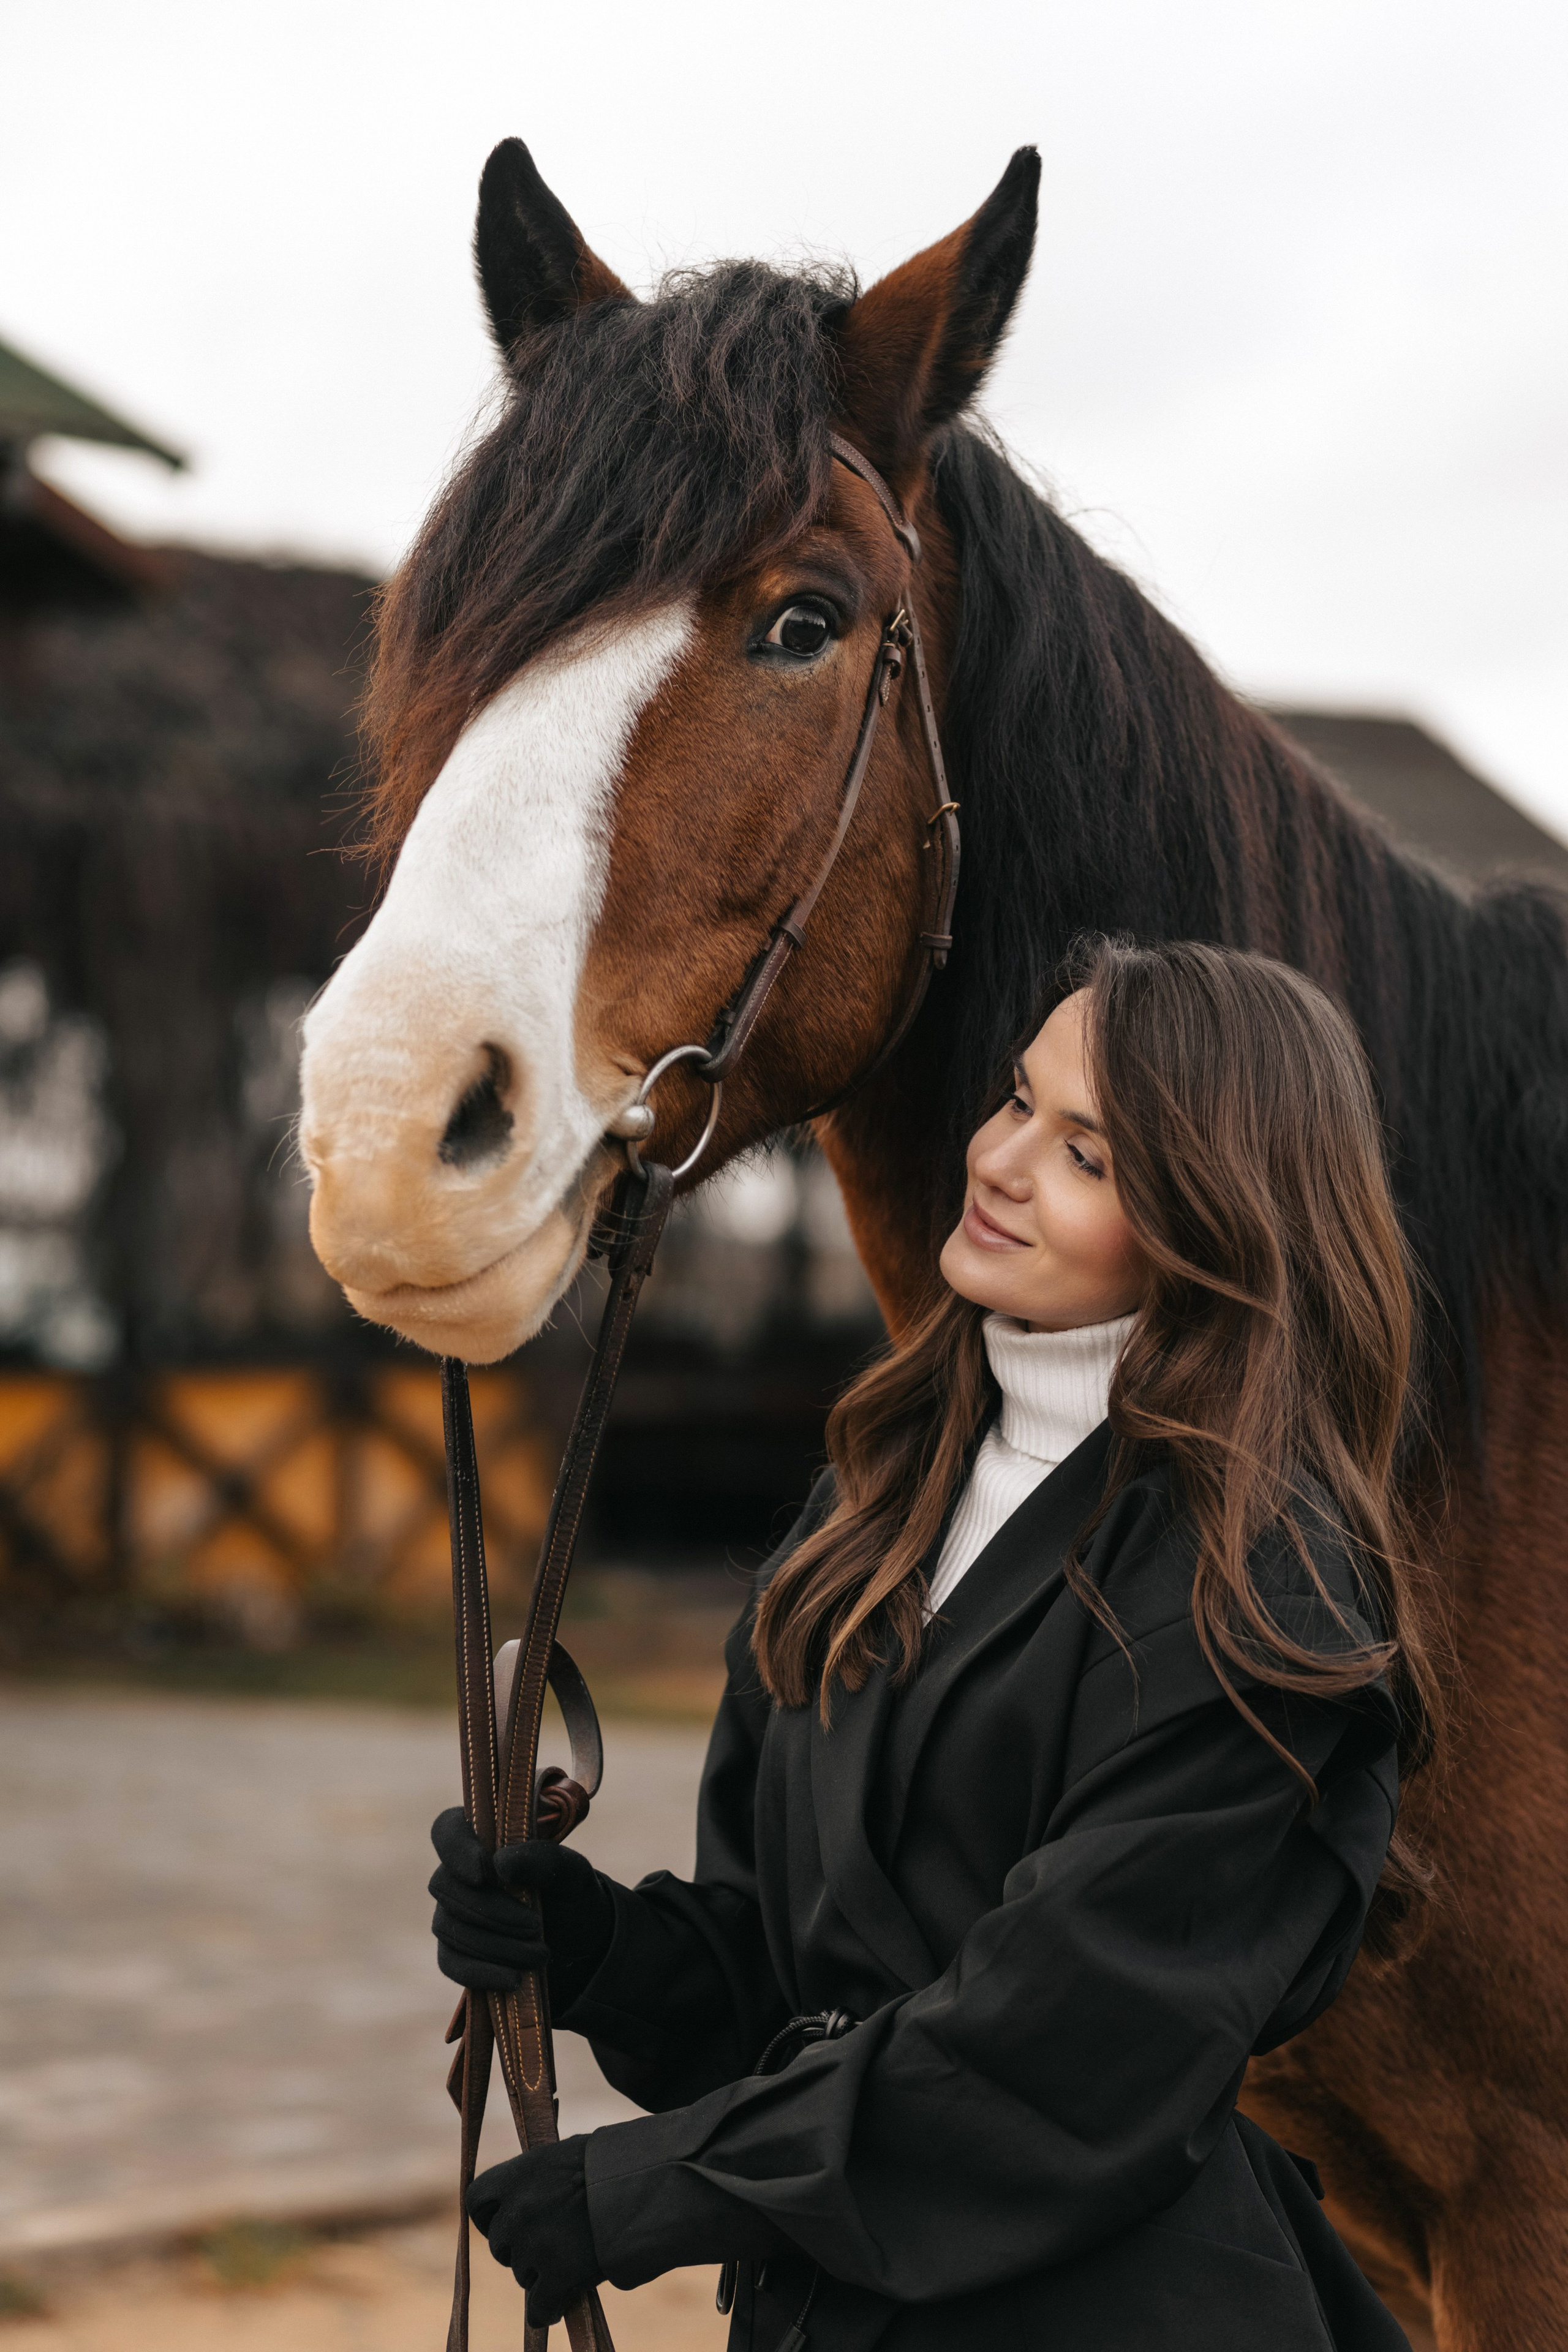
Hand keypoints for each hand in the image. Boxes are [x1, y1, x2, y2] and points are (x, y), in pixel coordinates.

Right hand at [428, 1808, 614, 2004]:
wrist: (580, 1944)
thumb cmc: (573, 1895)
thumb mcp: (574, 1874)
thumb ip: (544, 1859)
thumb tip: (501, 1863)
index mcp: (486, 1838)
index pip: (447, 1829)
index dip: (456, 1849)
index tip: (483, 1871)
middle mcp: (461, 1873)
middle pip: (445, 1885)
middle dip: (491, 1910)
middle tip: (535, 1926)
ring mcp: (453, 1913)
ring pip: (448, 1927)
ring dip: (495, 1944)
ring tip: (540, 1954)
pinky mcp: (456, 1952)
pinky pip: (450, 1963)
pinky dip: (482, 1973)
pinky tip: (514, 1979)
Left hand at [467, 2135, 600, 2325]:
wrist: (646, 2185)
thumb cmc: (612, 2165)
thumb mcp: (565, 2157)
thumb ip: (537, 2179)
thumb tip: (524, 2196)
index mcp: (518, 2175)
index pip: (477, 2201)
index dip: (489, 2216)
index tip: (505, 2222)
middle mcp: (519, 2210)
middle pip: (501, 2244)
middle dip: (519, 2248)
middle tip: (546, 2245)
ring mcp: (536, 2245)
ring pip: (522, 2275)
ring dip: (539, 2273)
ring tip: (566, 2264)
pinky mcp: (557, 2274)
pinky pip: (539, 2306)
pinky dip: (546, 2310)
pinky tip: (556, 2308)